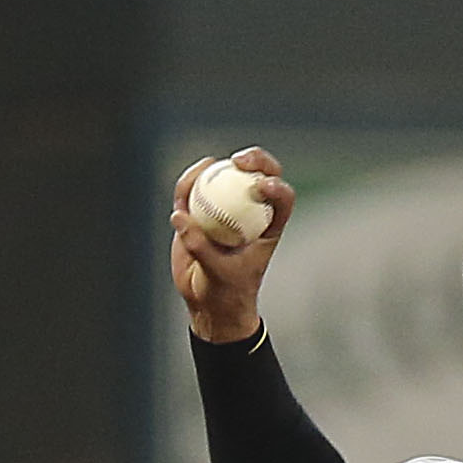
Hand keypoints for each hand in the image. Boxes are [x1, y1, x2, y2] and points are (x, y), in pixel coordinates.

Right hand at [170, 149, 294, 343]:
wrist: (207, 303)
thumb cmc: (226, 293)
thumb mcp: (219, 273)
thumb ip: (200, 246)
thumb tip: (180, 216)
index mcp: (269, 226)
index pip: (282, 198)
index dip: (277, 186)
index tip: (262, 187)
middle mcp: (250, 211)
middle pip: (260, 175)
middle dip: (255, 159)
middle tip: (239, 161)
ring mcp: (225, 209)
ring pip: (224, 177)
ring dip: (214, 167)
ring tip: (205, 168)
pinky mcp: (200, 212)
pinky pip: (194, 191)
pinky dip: (188, 185)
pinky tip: (184, 185)